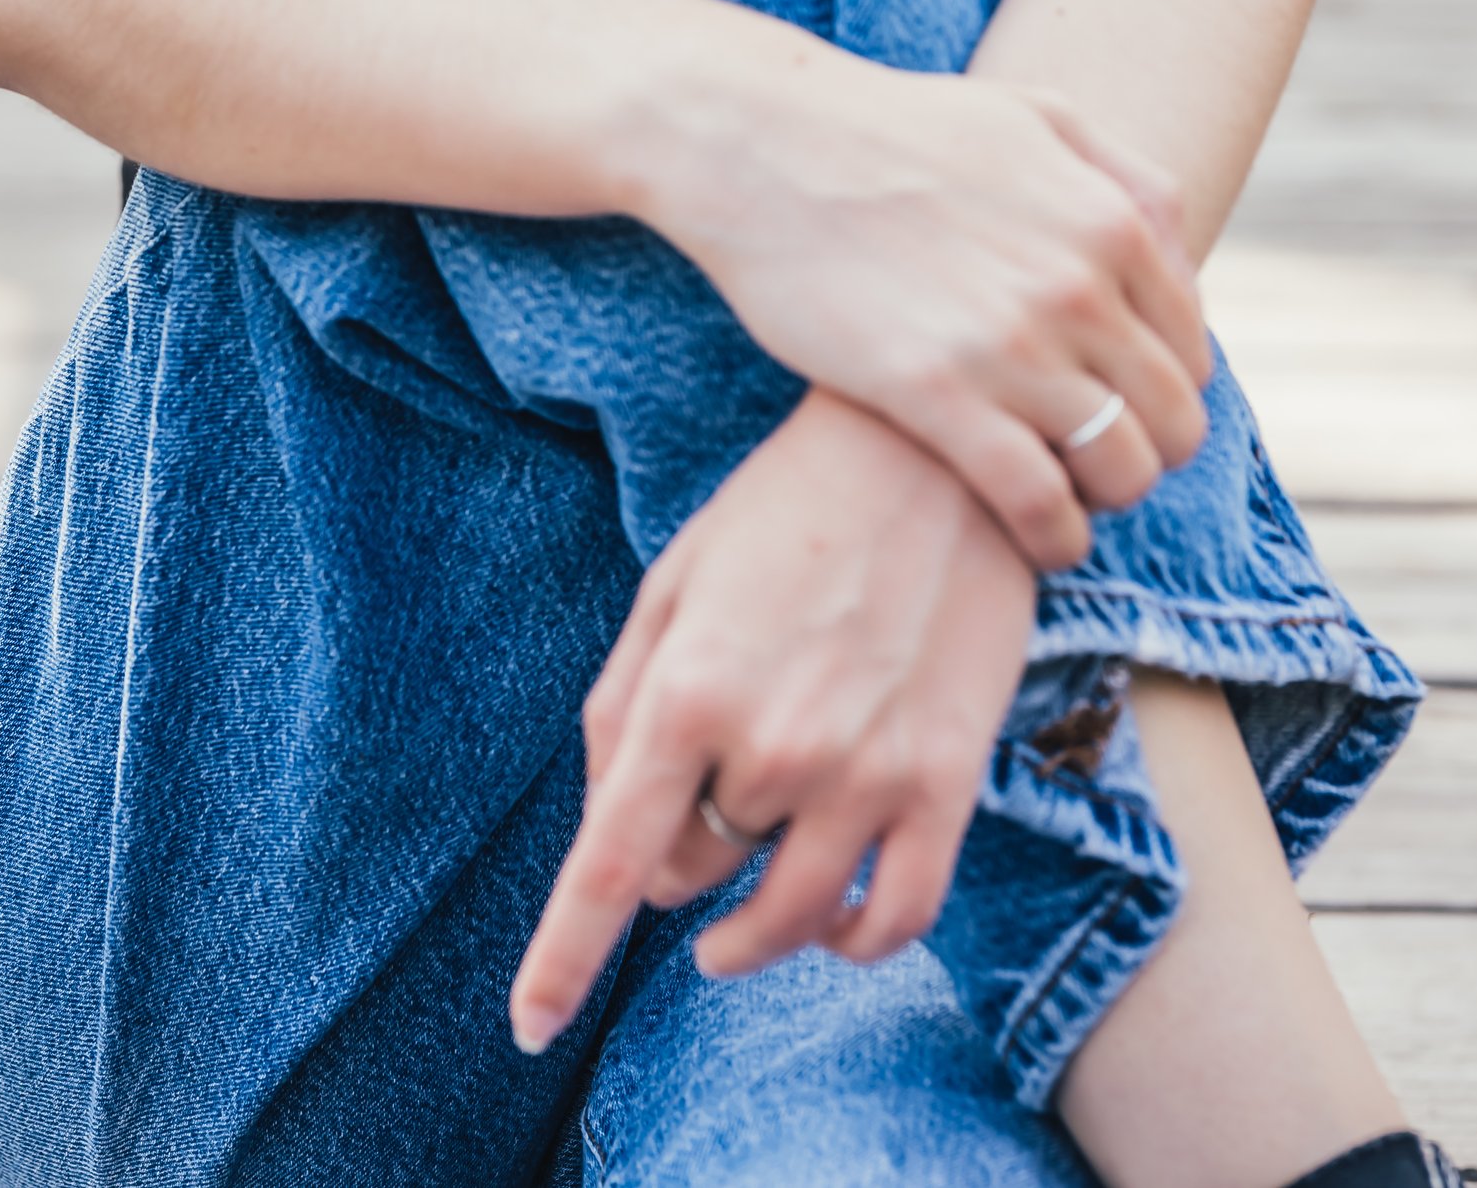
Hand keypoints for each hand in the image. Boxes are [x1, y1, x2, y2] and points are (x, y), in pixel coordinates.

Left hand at [511, 389, 1034, 1054]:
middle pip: (692, 872)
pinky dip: (852, 941)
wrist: (939, 448)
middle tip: (698, 793)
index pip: (610, 866)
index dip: (562, 961)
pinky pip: (894, 917)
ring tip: (732, 927)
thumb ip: (625, 704)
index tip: (530, 1028)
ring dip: (748, 929)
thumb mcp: (676, 582)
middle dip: (678, 850)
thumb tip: (611, 824)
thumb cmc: (787, 507)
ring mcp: (866, 772)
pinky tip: (829, 922)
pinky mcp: (946, 783)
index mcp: (689, 690)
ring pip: (783, 915)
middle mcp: (773, 747)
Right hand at [647, 55, 1208, 567]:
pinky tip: (1031, 534)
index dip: (1163, 398)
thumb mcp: (1034, 115)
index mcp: (1109, 221)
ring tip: (1062, 498)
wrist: (765, 142)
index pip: (1190, 356)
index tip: (1118, 412)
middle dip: (1144, 457)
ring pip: (1121, 472)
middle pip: (1172, 424)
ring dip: (1102, 503)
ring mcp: (1009, 343)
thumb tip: (1183, 268)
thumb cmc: (895, 129)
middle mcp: (1077, 285)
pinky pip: (1039, 503)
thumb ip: (1127, 180)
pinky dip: (1051, 537)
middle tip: (1090, 465)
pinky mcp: (936, 393)